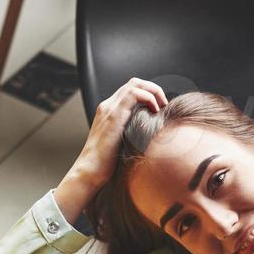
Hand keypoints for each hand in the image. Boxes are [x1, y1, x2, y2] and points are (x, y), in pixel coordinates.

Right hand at [59, 77, 167, 202]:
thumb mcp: (122, 143)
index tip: (160, 108)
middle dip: (153, 89)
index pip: (130, 91)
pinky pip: (134, 94)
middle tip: (163, 104)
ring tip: (161, 106)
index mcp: (109, 111)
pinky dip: (148, 98)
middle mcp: (108, 106)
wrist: (90, 170)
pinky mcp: (114, 115)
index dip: (148, 93)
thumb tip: (150, 134)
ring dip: (153, 91)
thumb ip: (131, 133)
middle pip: (134, 83)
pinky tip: (154, 111)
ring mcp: (109, 108)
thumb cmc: (106, 163)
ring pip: (135, 84)